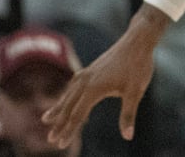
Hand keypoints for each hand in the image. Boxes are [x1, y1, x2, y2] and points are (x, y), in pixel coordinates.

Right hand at [42, 13, 161, 144]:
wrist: (138, 40)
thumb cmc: (138, 66)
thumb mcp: (135, 92)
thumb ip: (128, 115)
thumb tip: (128, 137)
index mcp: (94, 89)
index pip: (77, 116)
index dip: (68, 131)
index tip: (59, 145)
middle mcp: (86, 81)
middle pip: (69, 106)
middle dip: (59, 123)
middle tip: (50, 139)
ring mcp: (87, 73)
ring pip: (69, 94)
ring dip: (58, 108)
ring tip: (46, 118)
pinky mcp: (91, 68)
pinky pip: (74, 85)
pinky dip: (67, 94)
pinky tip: (66, 97)